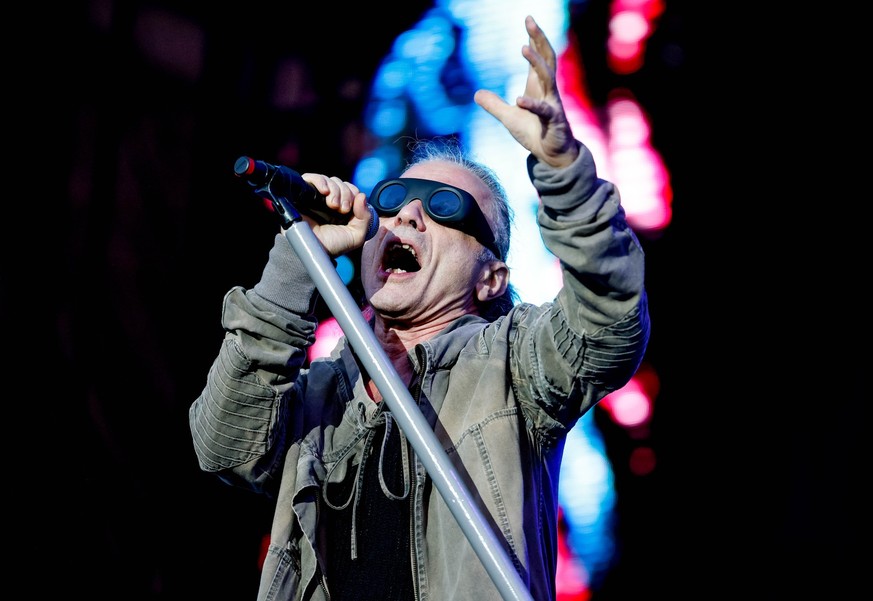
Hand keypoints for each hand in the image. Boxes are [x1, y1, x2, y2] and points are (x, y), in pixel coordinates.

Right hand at [286, 174, 373, 255]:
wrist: (310, 249)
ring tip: (332, 205)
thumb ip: (365, 218)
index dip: (354, 194)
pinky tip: (324, 191)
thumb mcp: (356, 235)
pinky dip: (320, 181)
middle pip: (341, 183)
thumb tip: (362, 195)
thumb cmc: (331, 245)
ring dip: (335, 190)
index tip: (350, 209)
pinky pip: (311, 177)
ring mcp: (316, 196)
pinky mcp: (303, 193)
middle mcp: (329, 200)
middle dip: (346, 194)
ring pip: (329, 180)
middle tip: (342, 209)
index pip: (351, 189)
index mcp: (342, 208)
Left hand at [474, 15, 578, 168]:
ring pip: (547, 78)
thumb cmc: (535, 133)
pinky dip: (531, 104)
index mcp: (538, 87)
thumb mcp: (509, 118)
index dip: (534, 39)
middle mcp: (548, 91)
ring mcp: (553, 104)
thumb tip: (477, 93)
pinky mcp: (553, 121)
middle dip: (539, 39)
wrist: (552, 156)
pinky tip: (519, 99)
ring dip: (536, 63)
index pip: (538, 58)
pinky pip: (543, 110)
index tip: (528, 20)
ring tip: (524, 48)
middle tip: (530, 20)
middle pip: (546, 58)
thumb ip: (494, 105)